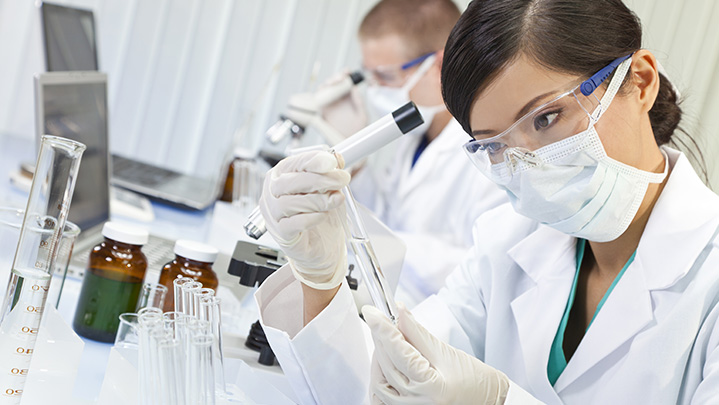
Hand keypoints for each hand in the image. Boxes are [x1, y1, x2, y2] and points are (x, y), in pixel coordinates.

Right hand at [259, 150, 350, 289]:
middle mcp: (272, 193)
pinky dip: (311, 218)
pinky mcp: (281, 234)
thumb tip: (336, 158)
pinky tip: (323, 215)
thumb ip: (331, 173)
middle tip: (342, 180)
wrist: (323, 247)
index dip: (312, 160)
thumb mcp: (330, 189)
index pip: (293, 163)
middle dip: (320, 179)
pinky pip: (293, 223)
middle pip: (290, 182)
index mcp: (281, 176)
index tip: (332, 161)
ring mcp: (273, 214)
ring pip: (289, 203)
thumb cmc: (322, 216)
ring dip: (318, 199)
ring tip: (336, 199)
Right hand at [321, 70, 368, 138]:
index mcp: (349, 97)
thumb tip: (354, 89)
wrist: (348, 143)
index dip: (345, 74)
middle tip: (339, 79)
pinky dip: (319, 95)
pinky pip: (318, 100)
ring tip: (332, 85)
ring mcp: (329, 104)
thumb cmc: (357, 131)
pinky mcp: (321, 111)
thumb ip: (359, 102)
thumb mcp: (362, 116)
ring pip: (325, 89)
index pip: (346, 81)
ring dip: (327, 84)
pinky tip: (323, 94)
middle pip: (334, 82)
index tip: (346, 72)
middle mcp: (339, 98)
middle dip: (335, 78)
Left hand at [364, 303, 509, 404]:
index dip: (383, 329)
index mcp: (432, 388)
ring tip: (385, 341)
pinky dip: (378, 379)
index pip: (399, 353)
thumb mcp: (447, 353)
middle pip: (387, 366)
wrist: (487, 401)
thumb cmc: (475, 381)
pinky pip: (381, 399)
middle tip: (378, 320)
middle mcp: (418, 404)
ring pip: (380, 383)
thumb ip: (418, 333)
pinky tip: (381, 364)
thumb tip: (399, 312)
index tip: (372, 313)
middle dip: (380, 339)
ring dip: (378, 358)